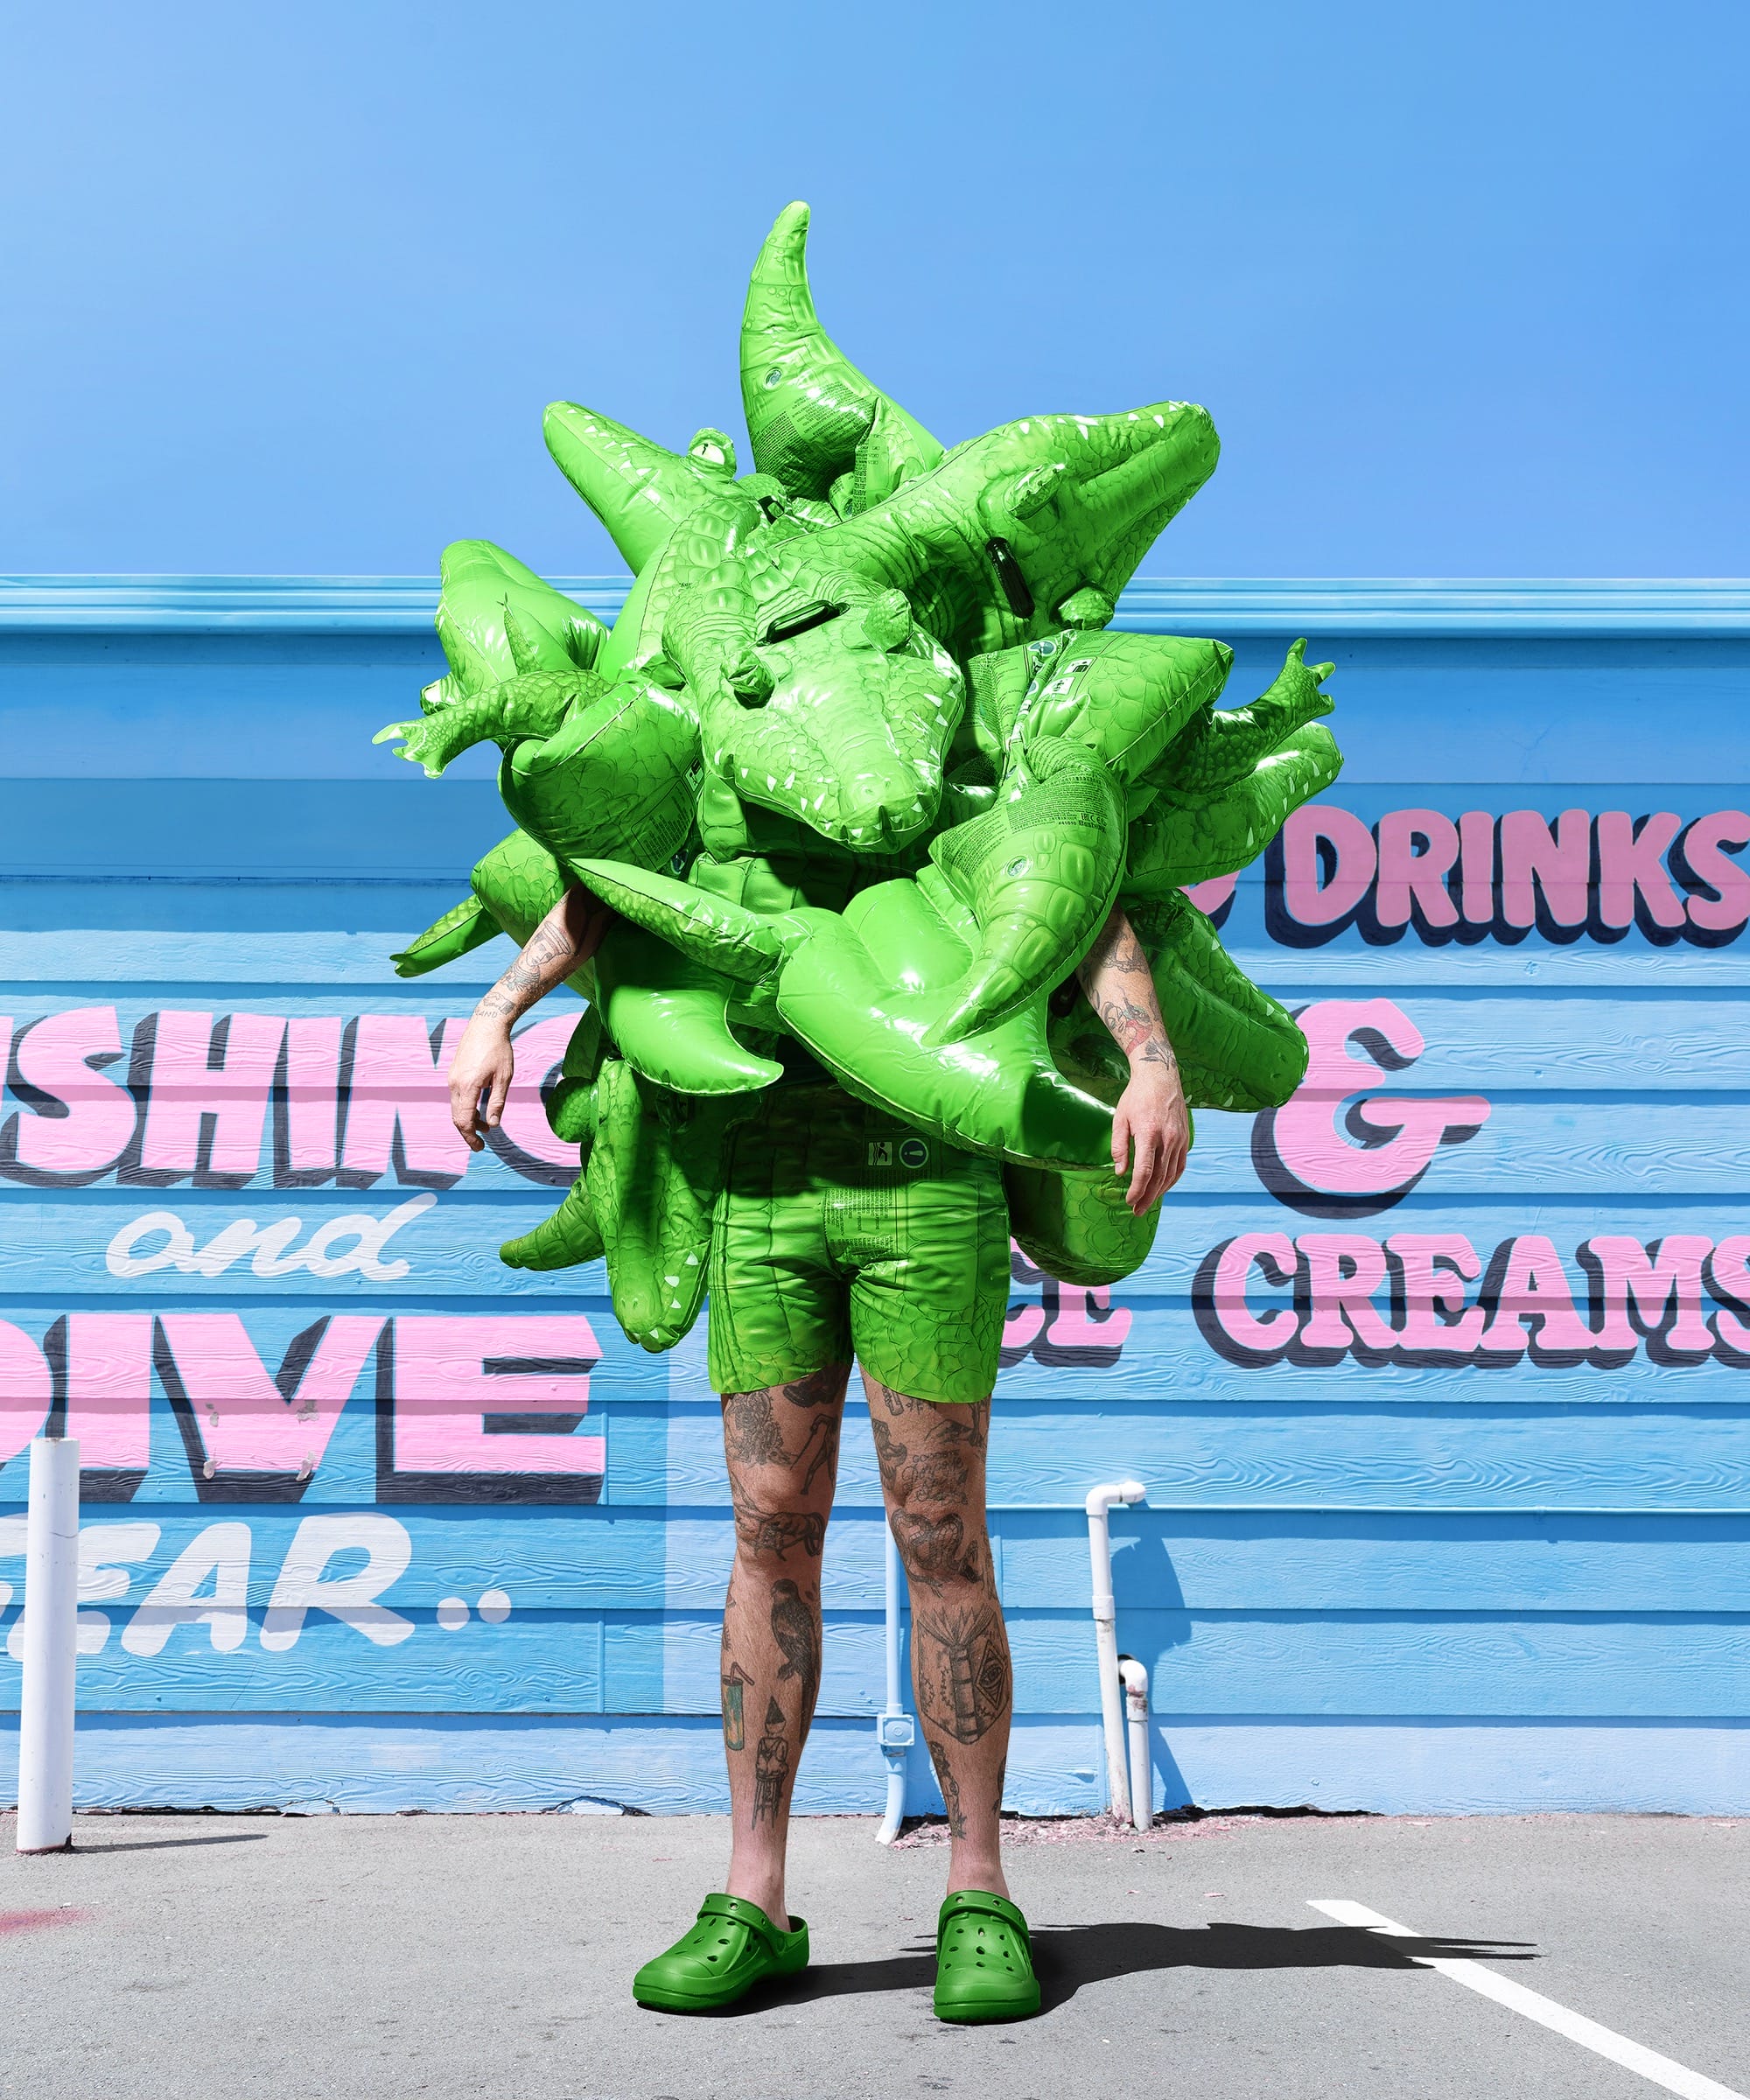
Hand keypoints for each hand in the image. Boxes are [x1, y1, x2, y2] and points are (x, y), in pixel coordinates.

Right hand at [449, 1015, 513, 1151]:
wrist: (486, 1024)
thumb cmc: (499, 1050)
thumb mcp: (504, 1078)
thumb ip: (497, 1102)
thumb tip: (494, 1124)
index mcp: (467, 1086)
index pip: (464, 1120)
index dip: (470, 1136)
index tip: (480, 1147)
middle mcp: (455, 1083)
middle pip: (456, 1117)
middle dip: (468, 1132)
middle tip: (480, 1144)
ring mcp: (452, 1078)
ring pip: (455, 1107)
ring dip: (468, 1119)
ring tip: (486, 1125)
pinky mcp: (453, 1073)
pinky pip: (456, 1096)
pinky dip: (465, 1107)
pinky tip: (478, 1108)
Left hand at [1112, 1062, 1189, 1213]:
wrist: (1161, 1077)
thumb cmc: (1136, 1097)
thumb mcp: (1120, 1118)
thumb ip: (1119, 1147)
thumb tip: (1120, 1172)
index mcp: (1148, 1133)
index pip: (1144, 1170)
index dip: (1137, 1189)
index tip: (1129, 1200)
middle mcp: (1167, 1138)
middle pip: (1158, 1177)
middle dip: (1147, 1197)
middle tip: (1136, 1210)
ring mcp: (1179, 1139)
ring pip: (1171, 1174)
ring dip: (1159, 1192)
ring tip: (1147, 1203)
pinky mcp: (1185, 1139)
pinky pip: (1180, 1165)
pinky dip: (1171, 1180)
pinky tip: (1162, 1188)